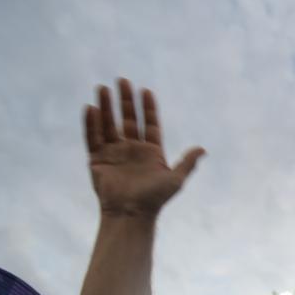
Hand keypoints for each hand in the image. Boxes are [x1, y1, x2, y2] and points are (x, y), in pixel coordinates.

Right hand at [83, 78, 204, 219]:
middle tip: (122, 80)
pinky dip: (91, 123)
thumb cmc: (154, 199)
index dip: (148, 108)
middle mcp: (132, 150)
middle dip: (125, 100)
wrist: (130, 213)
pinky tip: (91, 108)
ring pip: (108, 125)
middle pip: (128, 120)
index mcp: (151, 152)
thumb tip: (203, 149)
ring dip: (106, 107)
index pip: (150, 124)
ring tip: (102, 88)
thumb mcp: (175, 179)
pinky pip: (93, 137)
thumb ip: (187, 163)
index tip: (145, 91)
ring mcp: (114, 154)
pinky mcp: (97, 160)